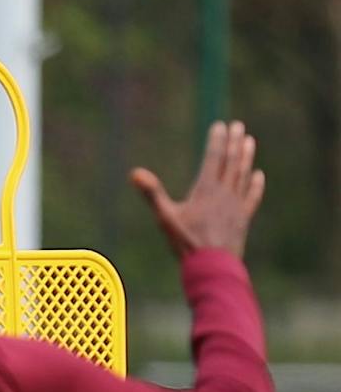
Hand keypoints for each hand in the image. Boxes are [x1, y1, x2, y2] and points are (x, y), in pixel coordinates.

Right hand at [131, 120, 265, 261]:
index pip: (213, 157)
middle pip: (231, 161)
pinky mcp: (243, 218)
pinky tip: (258, 175)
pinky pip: (252, 196)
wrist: (212, 266)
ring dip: (246, 157)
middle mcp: (224, 192)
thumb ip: (152, 193)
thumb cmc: (186, 243)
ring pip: (243, 174)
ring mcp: (236, 205)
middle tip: (238, 126)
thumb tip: (134, 173)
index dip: (216, 140)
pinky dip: (255, 184)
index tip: (220, 125)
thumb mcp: (165, 218)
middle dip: (234, 142)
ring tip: (249, 141)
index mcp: (206, 189)